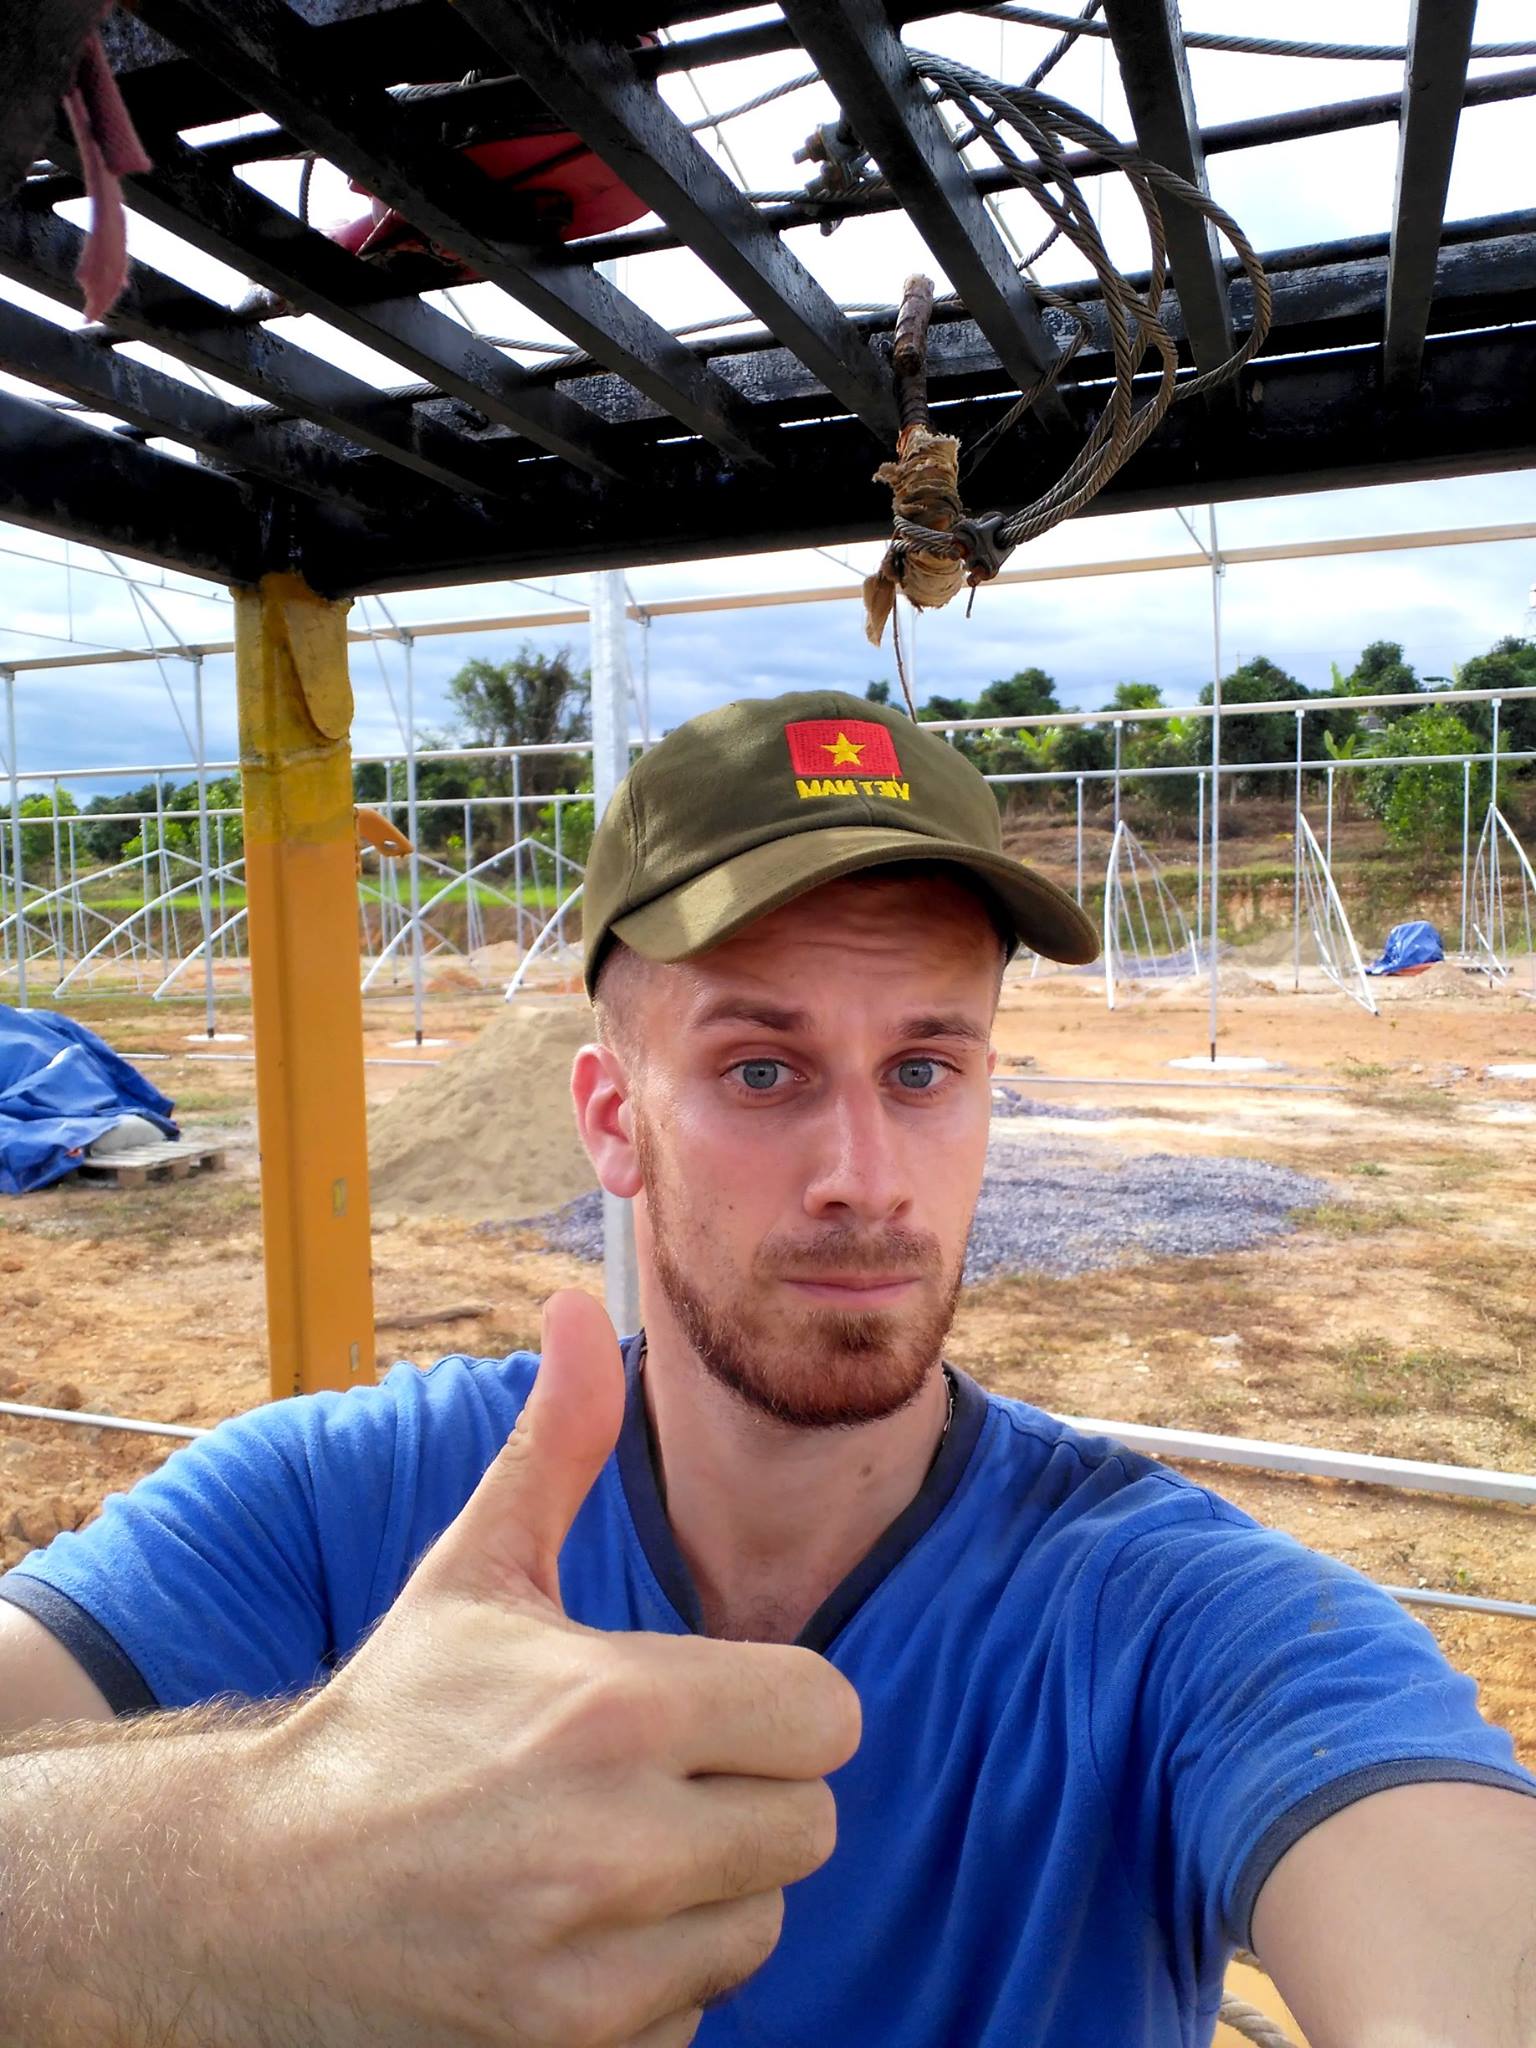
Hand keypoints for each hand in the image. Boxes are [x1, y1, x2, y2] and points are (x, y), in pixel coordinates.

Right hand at [238, 1290, 860, 2046]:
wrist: (255, 1895)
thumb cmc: (390, 1717)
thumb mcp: (477, 1571)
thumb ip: (560, 1442)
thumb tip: (584, 1305)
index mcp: (613, 1707)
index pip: (831, 1712)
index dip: (778, 1701)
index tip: (710, 1699)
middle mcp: (616, 1844)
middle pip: (812, 1822)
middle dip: (749, 1794)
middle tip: (653, 1779)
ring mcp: (594, 1968)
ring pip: (761, 1923)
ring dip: (706, 1893)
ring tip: (603, 1855)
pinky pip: (698, 2014)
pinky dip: (654, 1983)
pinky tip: (571, 1937)